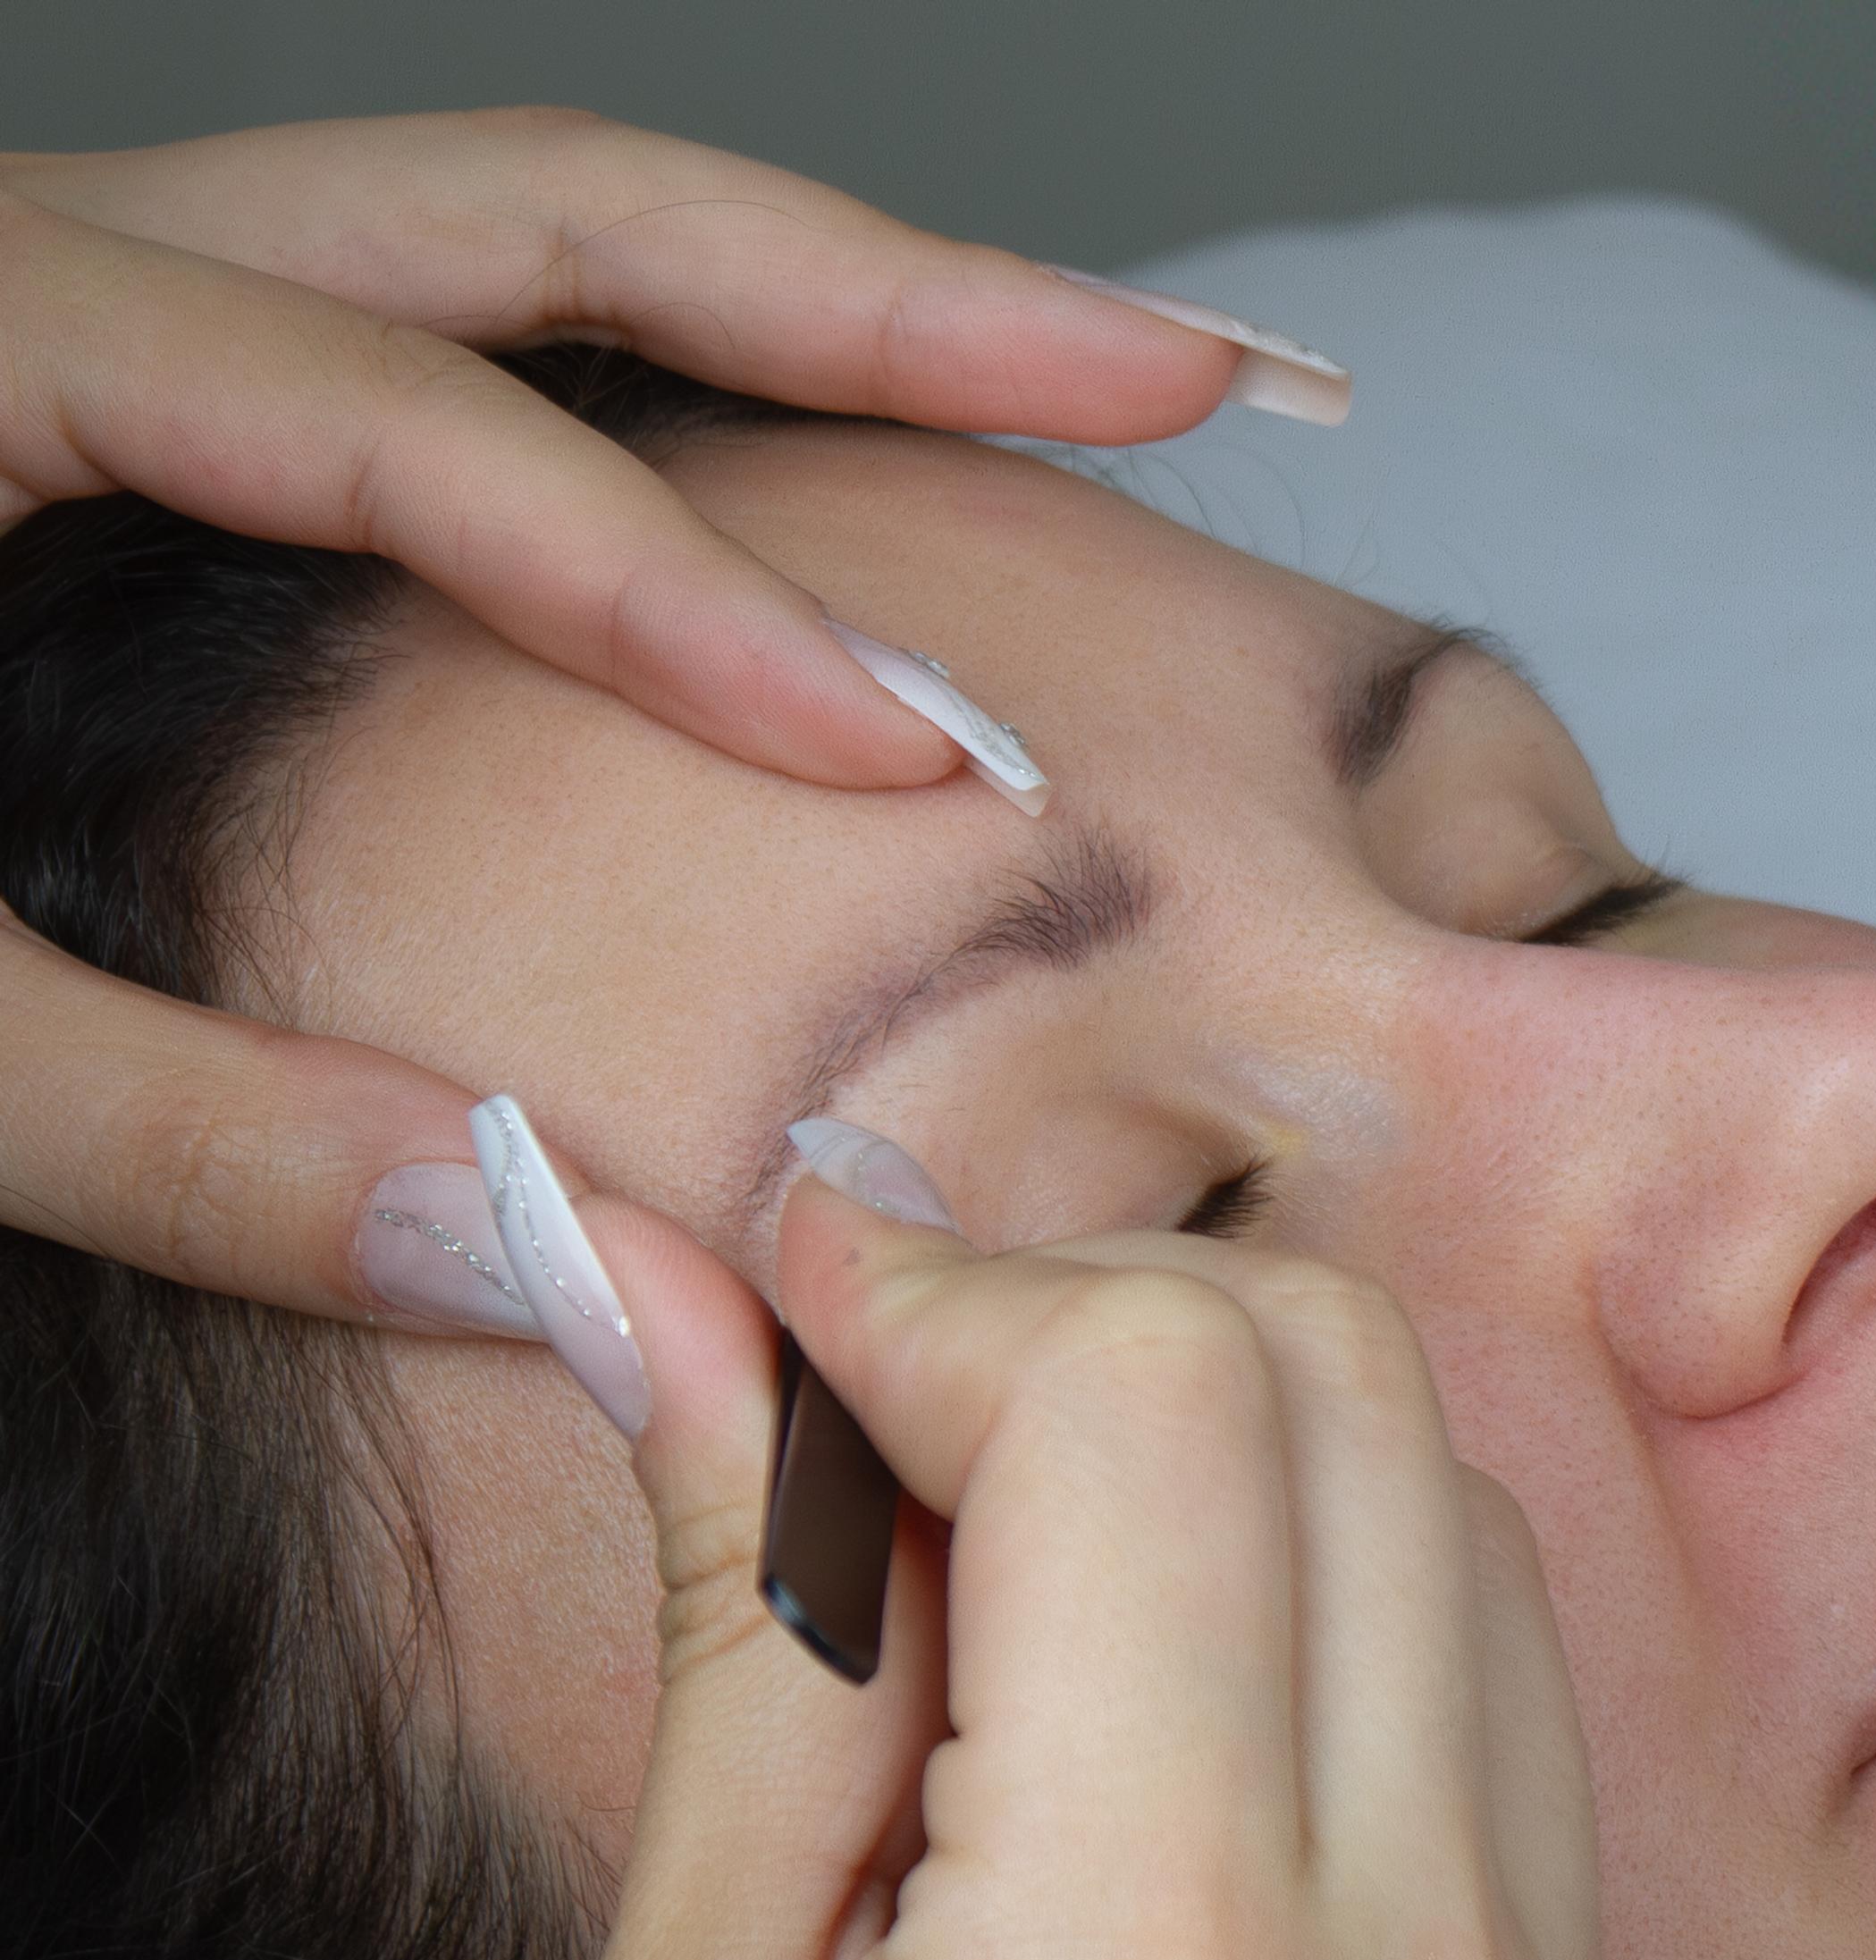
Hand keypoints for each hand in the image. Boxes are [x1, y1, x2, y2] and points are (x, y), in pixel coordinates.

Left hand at [0, 108, 1287, 1317]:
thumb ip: (165, 1127)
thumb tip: (535, 1252)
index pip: (436, 438)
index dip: (701, 605)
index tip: (928, 760)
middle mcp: (94, 256)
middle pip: (569, 201)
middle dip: (902, 290)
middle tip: (1179, 379)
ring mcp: (146, 295)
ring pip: (547, 227)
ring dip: (839, 292)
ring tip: (1097, 370)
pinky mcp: (169, 379)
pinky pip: (483, 329)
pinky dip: (698, 386)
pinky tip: (844, 473)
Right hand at [439, 1114, 1660, 1959]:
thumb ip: (748, 1623)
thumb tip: (676, 1293)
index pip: (1146, 1399)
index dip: (927, 1277)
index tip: (777, 1272)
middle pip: (1343, 1399)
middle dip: (1084, 1318)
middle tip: (879, 1398)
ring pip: (1449, 1520)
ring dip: (1221, 1443)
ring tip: (1001, 1550)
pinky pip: (1500, 1719)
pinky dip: (1326, 1603)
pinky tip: (1145, 1694)